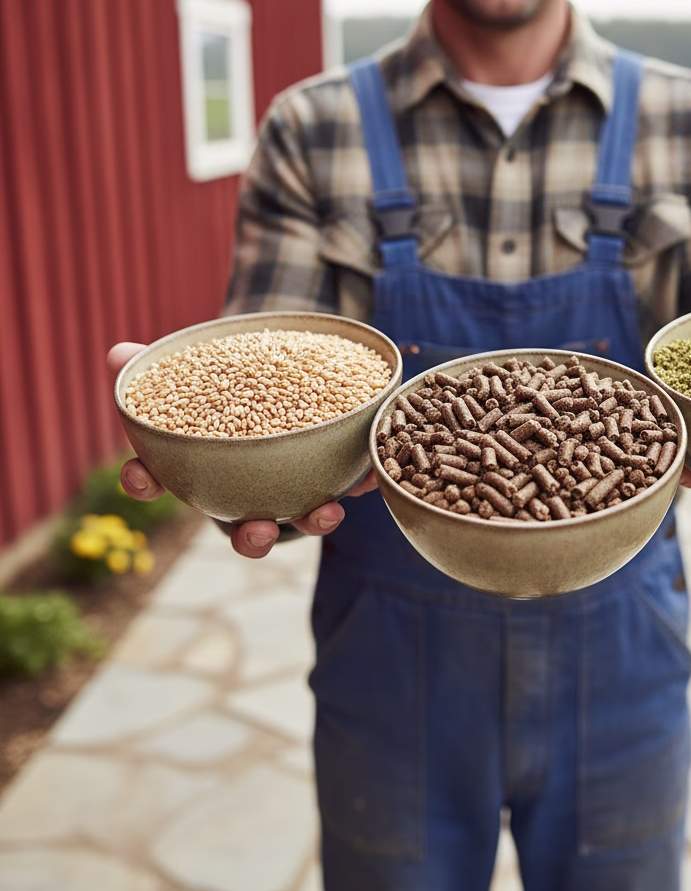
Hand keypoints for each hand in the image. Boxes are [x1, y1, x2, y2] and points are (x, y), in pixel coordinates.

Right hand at [107, 342, 378, 559]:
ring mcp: (293, 488)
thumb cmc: (231, 386)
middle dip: (251, 536)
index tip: (138, 476)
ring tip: (327, 512)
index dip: (145, 482)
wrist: (285, 378)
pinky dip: (362, 482)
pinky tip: (372, 476)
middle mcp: (247, 491)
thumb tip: (119, 354)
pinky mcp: (334, 473)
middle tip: (256, 528)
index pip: (160, 481)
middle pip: (245, 530)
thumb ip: (157, 366)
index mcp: (202, 467)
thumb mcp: (198, 373)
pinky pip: (350, 484)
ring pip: (302, 517)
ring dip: (314, 521)